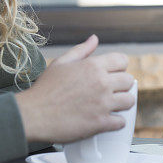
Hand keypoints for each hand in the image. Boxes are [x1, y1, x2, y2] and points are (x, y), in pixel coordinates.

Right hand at [15, 34, 134, 143]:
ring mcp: (102, 103)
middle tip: (111, 92)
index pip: (122, 60)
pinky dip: (116, 123)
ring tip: (111, 106)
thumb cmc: (44, 89)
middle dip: (121, 86)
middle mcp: (101, 83)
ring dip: (122, 104)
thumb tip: (94, 39)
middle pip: (129, 81)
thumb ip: (81, 50)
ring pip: (129, 101)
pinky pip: (121, 122)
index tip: (113, 74)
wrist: (33, 115)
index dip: (119, 68)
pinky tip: (107, 120)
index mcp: (93, 66)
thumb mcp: (61, 63)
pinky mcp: (100, 122)